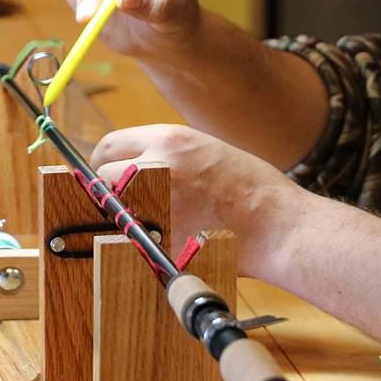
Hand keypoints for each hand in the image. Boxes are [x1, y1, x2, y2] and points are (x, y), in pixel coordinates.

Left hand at [91, 124, 304, 275]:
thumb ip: (164, 153)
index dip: (106, 161)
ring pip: (114, 210)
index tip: (111, 173)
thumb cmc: (249, 186)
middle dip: (112, 189)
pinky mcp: (157, 238)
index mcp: (168, 139)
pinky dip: (143, 240)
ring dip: (125, 215)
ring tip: (157, 219)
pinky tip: (171, 239)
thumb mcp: (204, 150)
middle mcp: (155, 167)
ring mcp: (154, 204)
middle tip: (133, 200)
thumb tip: (127, 164)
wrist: (277, 224)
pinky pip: (133, 238)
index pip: (108, 146)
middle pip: (103, 178)